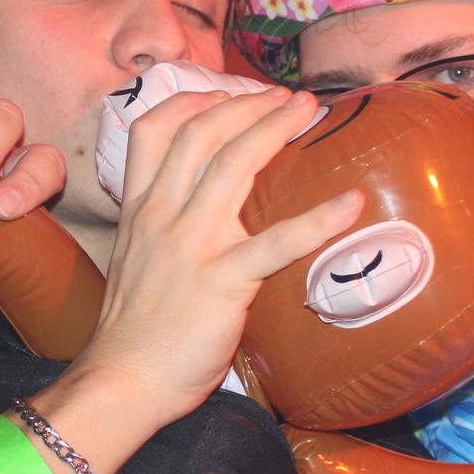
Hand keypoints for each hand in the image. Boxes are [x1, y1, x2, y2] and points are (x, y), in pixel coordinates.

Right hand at [77, 88, 361, 421]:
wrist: (123, 381)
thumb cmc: (134, 330)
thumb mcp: (134, 259)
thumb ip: (160, 226)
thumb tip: (198, 208)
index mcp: (139, 209)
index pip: (154, 131)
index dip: (192, 100)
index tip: (224, 92)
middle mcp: (162, 215)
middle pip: (203, 134)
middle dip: (248, 104)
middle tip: (287, 97)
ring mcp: (193, 245)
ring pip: (234, 165)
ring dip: (275, 130)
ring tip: (308, 112)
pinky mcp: (224, 281)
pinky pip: (277, 242)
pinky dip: (318, 219)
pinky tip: (350, 203)